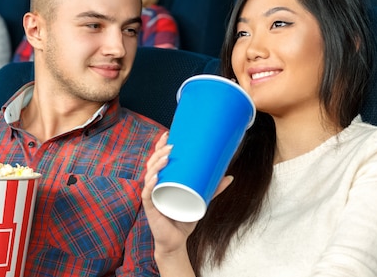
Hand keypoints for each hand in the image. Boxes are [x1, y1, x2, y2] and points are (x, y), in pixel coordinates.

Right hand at [142, 132, 232, 253]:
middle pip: (152, 164)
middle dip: (159, 152)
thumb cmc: (184, 219)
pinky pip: (147, 194)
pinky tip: (155, 178)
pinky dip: (150, 185)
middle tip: (171, 146)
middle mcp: (154, 185)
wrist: (176, 242)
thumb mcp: (200, 200)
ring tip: (166, 158)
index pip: (157, 159)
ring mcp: (151, 196)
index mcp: (162, 180)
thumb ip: (213, 189)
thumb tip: (230, 176)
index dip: (159, 146)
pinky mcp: (150, 208)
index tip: (168, 133)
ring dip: (156, 165)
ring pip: (148, 176)